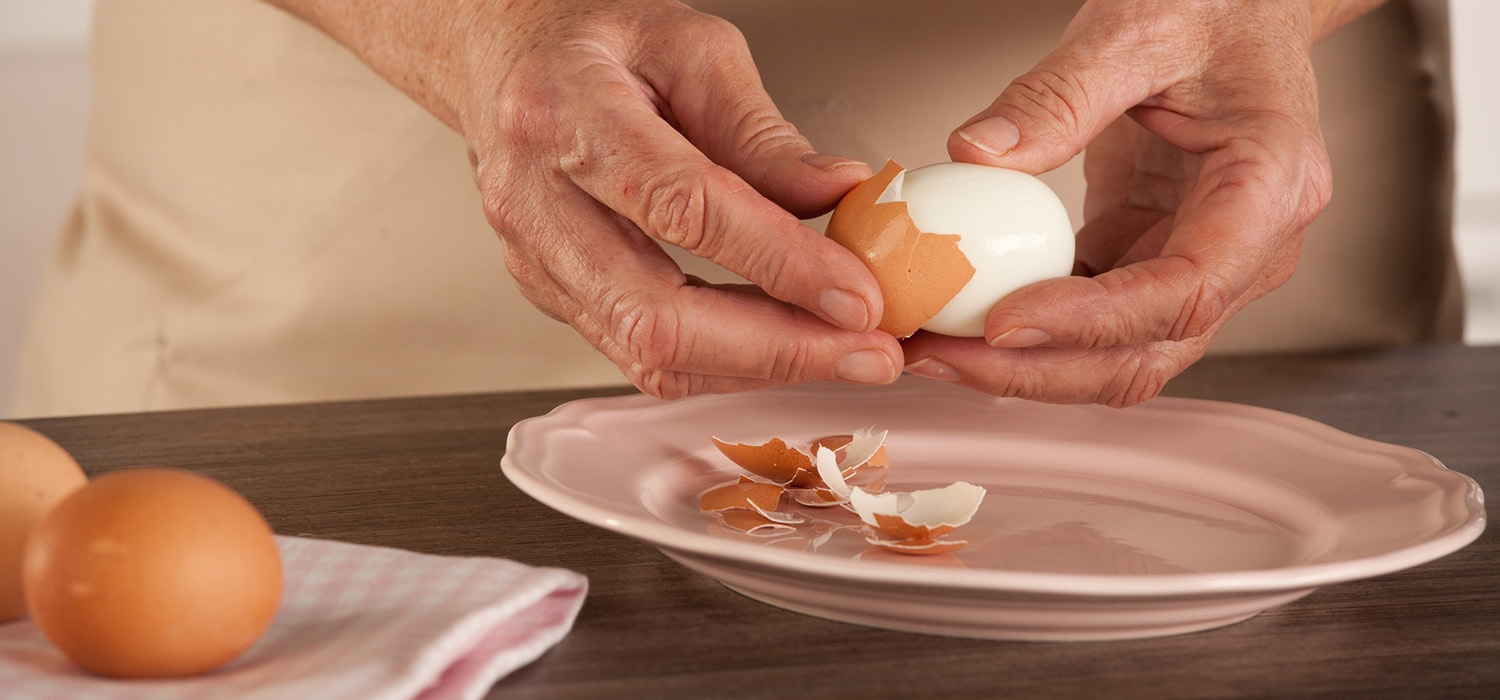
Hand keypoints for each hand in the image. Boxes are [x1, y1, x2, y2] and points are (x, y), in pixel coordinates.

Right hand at [268, 0, 901, 397]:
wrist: (508, 62)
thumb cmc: (593, 46)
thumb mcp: (692, 50)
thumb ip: (763, 134)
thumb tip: (837, 197)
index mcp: (566, 115)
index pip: (684, 208)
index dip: (779, 263)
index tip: (856, 294)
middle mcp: (535, 199)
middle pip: (656, 314)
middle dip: (777, 348)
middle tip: (866, 350)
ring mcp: (535, 259)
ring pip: (648, 352)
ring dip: (758, 367)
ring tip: (841, 354)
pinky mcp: (551, 295)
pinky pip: (639, 355)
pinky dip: (722, 363)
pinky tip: (781, 348)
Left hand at [901, 0, 1379, 405]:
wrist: (1240, 10)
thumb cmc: (1213, 9)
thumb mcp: (1135, 28)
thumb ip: (1058, 93)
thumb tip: (975, 154)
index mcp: (1267, 188)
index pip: (1186, 290)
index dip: (1092, 321)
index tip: (1002, 323)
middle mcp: (1247, 249)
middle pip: (1147, 350)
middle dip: (1040, 369)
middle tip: (942, 355)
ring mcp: (1200, 264)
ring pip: (1117, 356)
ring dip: (1025, 368)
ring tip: (935, 349)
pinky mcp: (1149, 262)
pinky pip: (1090, 324)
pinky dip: (1027, 335)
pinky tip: (960, 323)